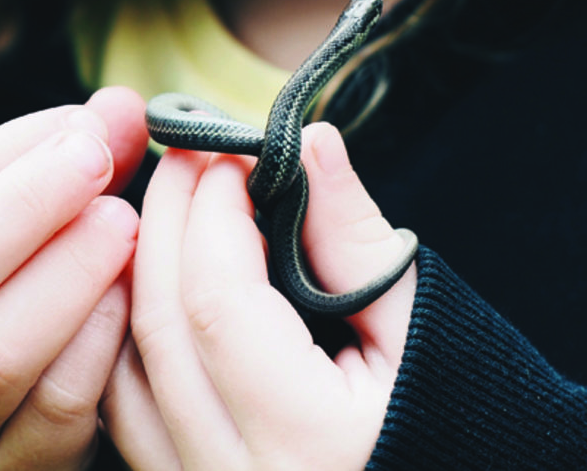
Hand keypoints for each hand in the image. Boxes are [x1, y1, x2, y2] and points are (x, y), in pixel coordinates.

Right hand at [0, 87, 148, 469]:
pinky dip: (100, 350)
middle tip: (100, 169)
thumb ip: (64, 152)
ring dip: (70, 282)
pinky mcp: (7, 463)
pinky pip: (54, 414)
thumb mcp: (11, 206)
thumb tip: (123, 107)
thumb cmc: (6, 271)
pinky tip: (135, 303)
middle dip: (25, 213)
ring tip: (128, 230)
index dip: (6, 160)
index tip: (85, 131)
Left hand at [102, 122, 416, 470]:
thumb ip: (358, 240)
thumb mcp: (425, 331)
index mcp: (307, 443)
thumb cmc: (460, 425)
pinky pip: (129, 411)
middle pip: (160, 324)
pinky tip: (160, 283)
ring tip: (174, 208)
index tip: (233, 153)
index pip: (219, 298)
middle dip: (166, 221)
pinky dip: (133, 335)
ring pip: (126, 370)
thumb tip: (311, 144)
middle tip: (190, 154)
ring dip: (139, 275)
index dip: (213, 210)